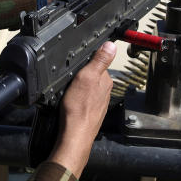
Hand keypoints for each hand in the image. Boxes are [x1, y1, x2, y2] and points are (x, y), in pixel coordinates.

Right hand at [47, 42, 115, 176]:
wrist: (74, 135)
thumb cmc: (79, 109)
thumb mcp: (87, 77)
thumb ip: (99, 60)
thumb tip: (111, 45)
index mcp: (106, 80)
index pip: (98, 63)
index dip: (85, 62)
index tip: (76, 65)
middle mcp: (105, 91)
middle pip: (92, 76)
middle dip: (82, 75)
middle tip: (70, 79)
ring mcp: (98, 102)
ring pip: (88, 88)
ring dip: (79, 87)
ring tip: (69, 91)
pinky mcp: (90, 111)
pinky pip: (83, 100)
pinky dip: (77, 99)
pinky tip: (70, 102)